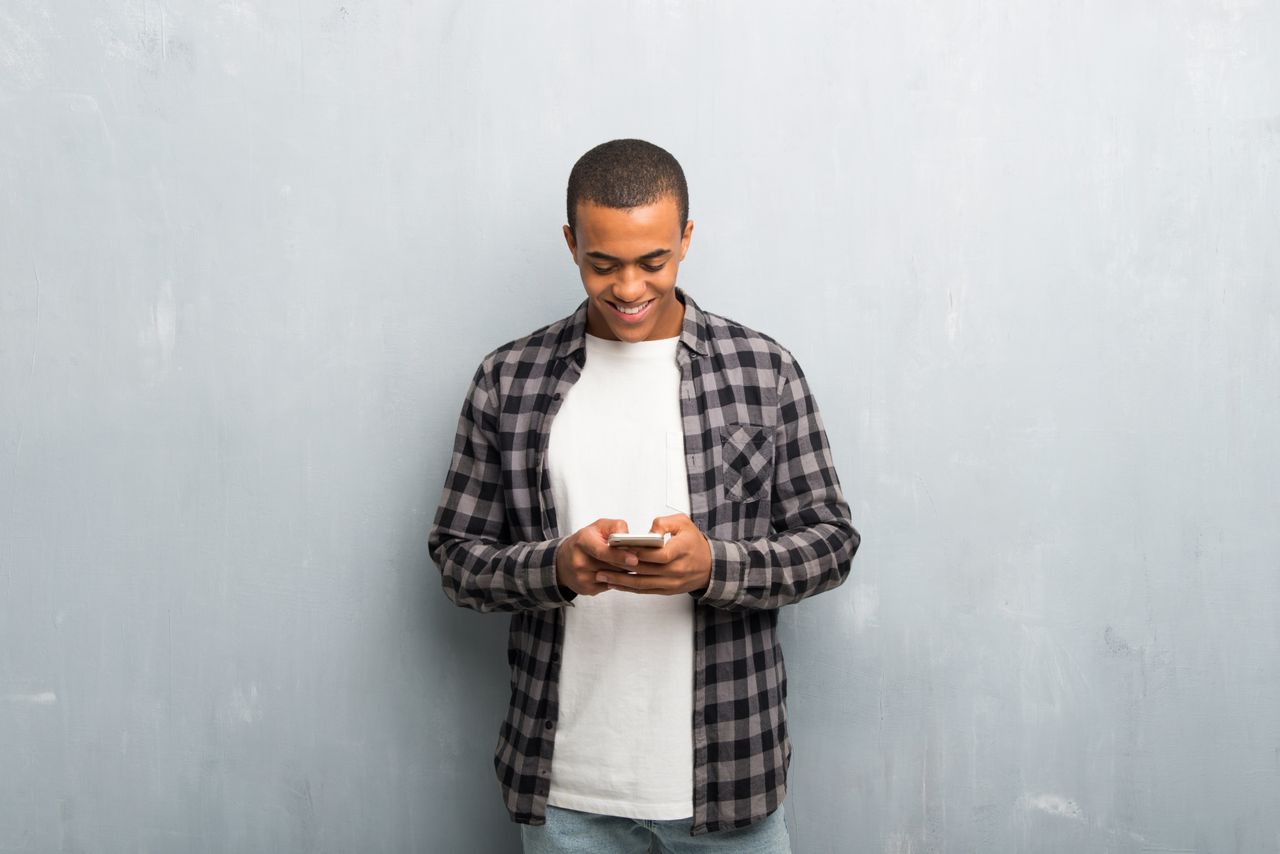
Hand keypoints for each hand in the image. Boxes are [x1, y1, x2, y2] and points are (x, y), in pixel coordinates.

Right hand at [555, 518, 639, 596]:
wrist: (563, 561)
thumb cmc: (586, 540)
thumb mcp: (599, 526)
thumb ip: (616, 527)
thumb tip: (630, 538)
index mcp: (582, 541)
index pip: (602, 551)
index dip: (619, 555)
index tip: (634, 559)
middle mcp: (579, 561)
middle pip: (610, 566)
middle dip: (627, 564)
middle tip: (641, 561)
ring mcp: (581, 577)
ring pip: (612, 577)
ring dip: (623, 572)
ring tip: (629, 565)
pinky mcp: (585, 589)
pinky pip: (608, 586)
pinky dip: (616, 580)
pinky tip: (617, 573)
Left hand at [595, 513, 711, 595]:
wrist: (710, 566)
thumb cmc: (694, 541)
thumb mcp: (683, 523)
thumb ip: (664, 523)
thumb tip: (648, 532)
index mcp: (681, 550)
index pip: (657, 554)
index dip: (638, 552)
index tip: (620, 549)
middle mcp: (676, 569)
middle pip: (645, 570)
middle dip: (621, 567)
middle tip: (600, 562)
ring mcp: (671, 582)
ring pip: (642, 583)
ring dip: (620, 581)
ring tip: (601, 576)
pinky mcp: (667, 590)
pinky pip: (645, 590)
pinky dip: (628, 588)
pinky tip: (614, 584)